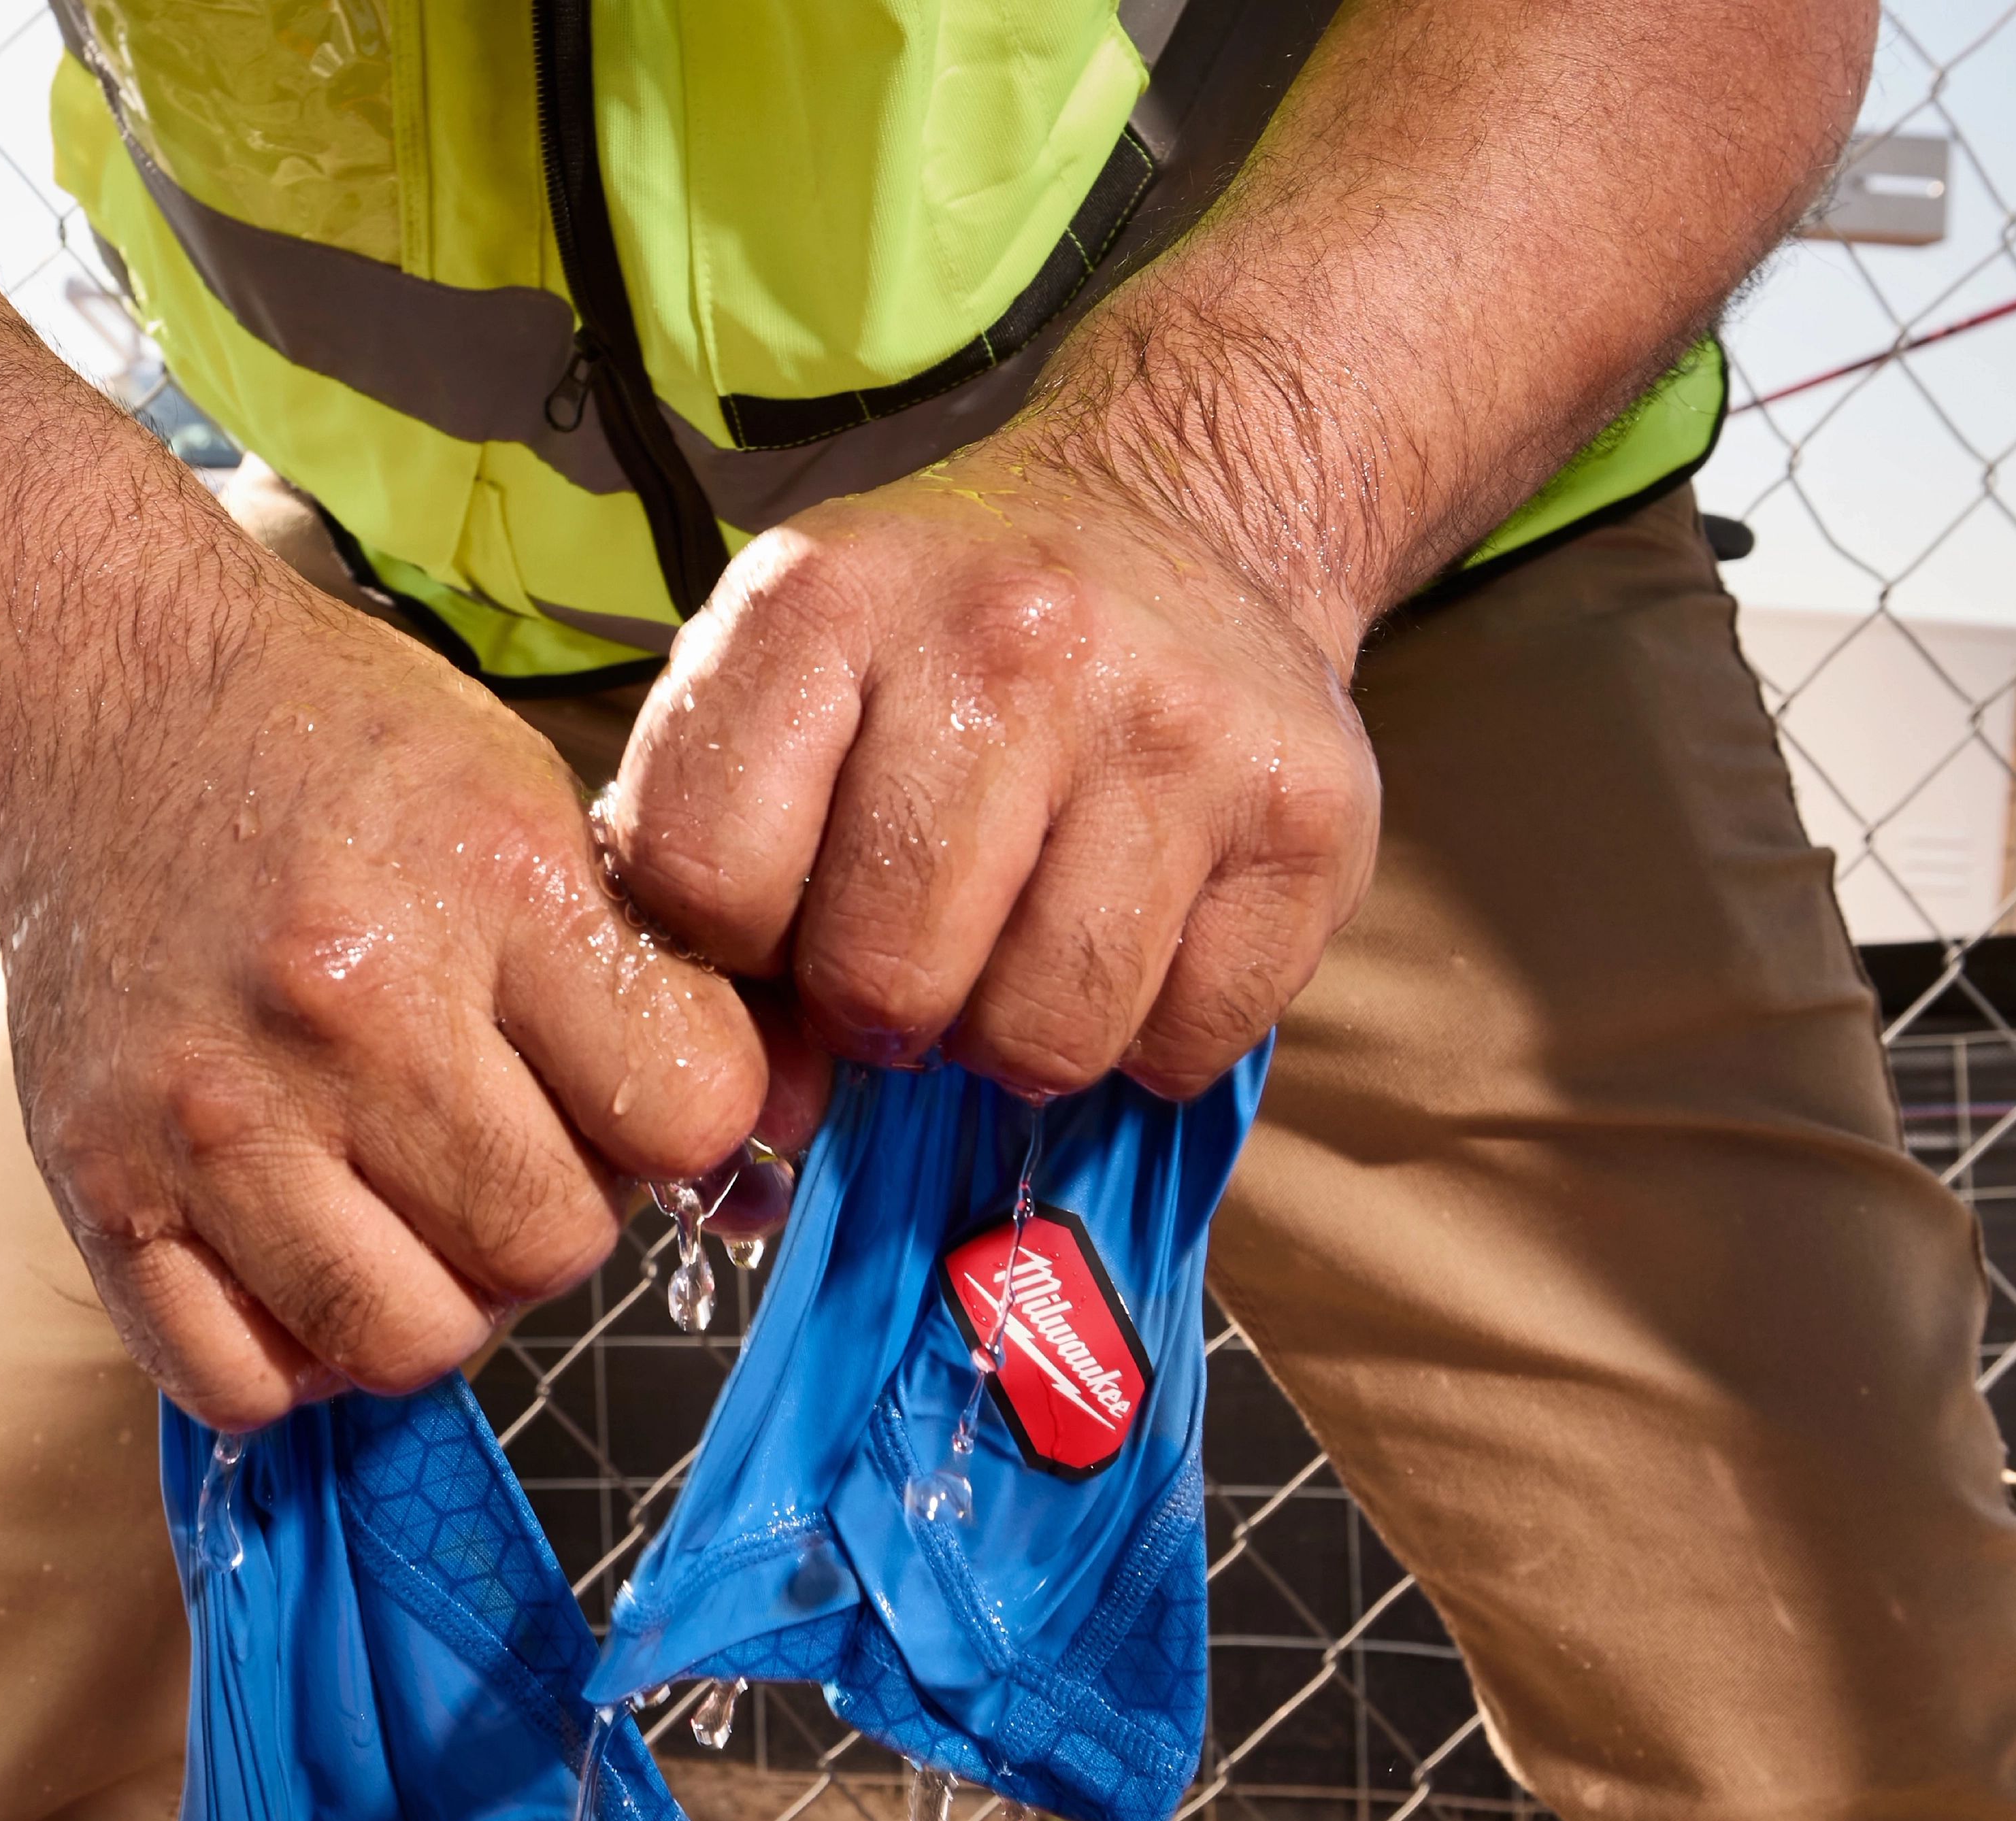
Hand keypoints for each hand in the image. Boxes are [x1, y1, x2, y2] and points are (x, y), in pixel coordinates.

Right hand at [0, 577, 766, 1428]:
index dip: (690, 1122)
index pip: (691, 1113)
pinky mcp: (102, 1187)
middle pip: (551, 1246)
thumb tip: (774, 1159)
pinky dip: (290, 1351)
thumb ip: (670, 986)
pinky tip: (303, 1253)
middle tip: (506, 1137)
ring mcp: (214, 1110)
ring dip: (437, 1296)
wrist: (105, 712)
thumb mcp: (537, 810)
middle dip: (557, 1213)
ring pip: (409, 1342)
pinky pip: (242, 1381)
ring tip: (407, 1200)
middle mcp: (349, 1004)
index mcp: (490, 882)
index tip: (639, 1086)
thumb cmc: (342, 766)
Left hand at [600, 445, 1379, 1118]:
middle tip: (921, 946)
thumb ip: (718, 872)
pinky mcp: (1307, 818)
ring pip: (1044, 1039)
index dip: (731, 950)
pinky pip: (1183, 1045)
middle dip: (886, 1009)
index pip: (708, 877)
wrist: (1185, 519)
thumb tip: (774, 1106)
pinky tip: (1138, 929)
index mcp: (830, 599)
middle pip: (886, 980)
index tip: (781, 919)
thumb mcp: (791, 685)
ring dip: (1019, 1034)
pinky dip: (1150, 1033)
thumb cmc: (950, 647)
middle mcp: (1013, 639)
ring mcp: (1176, 725)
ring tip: (1027, 940)